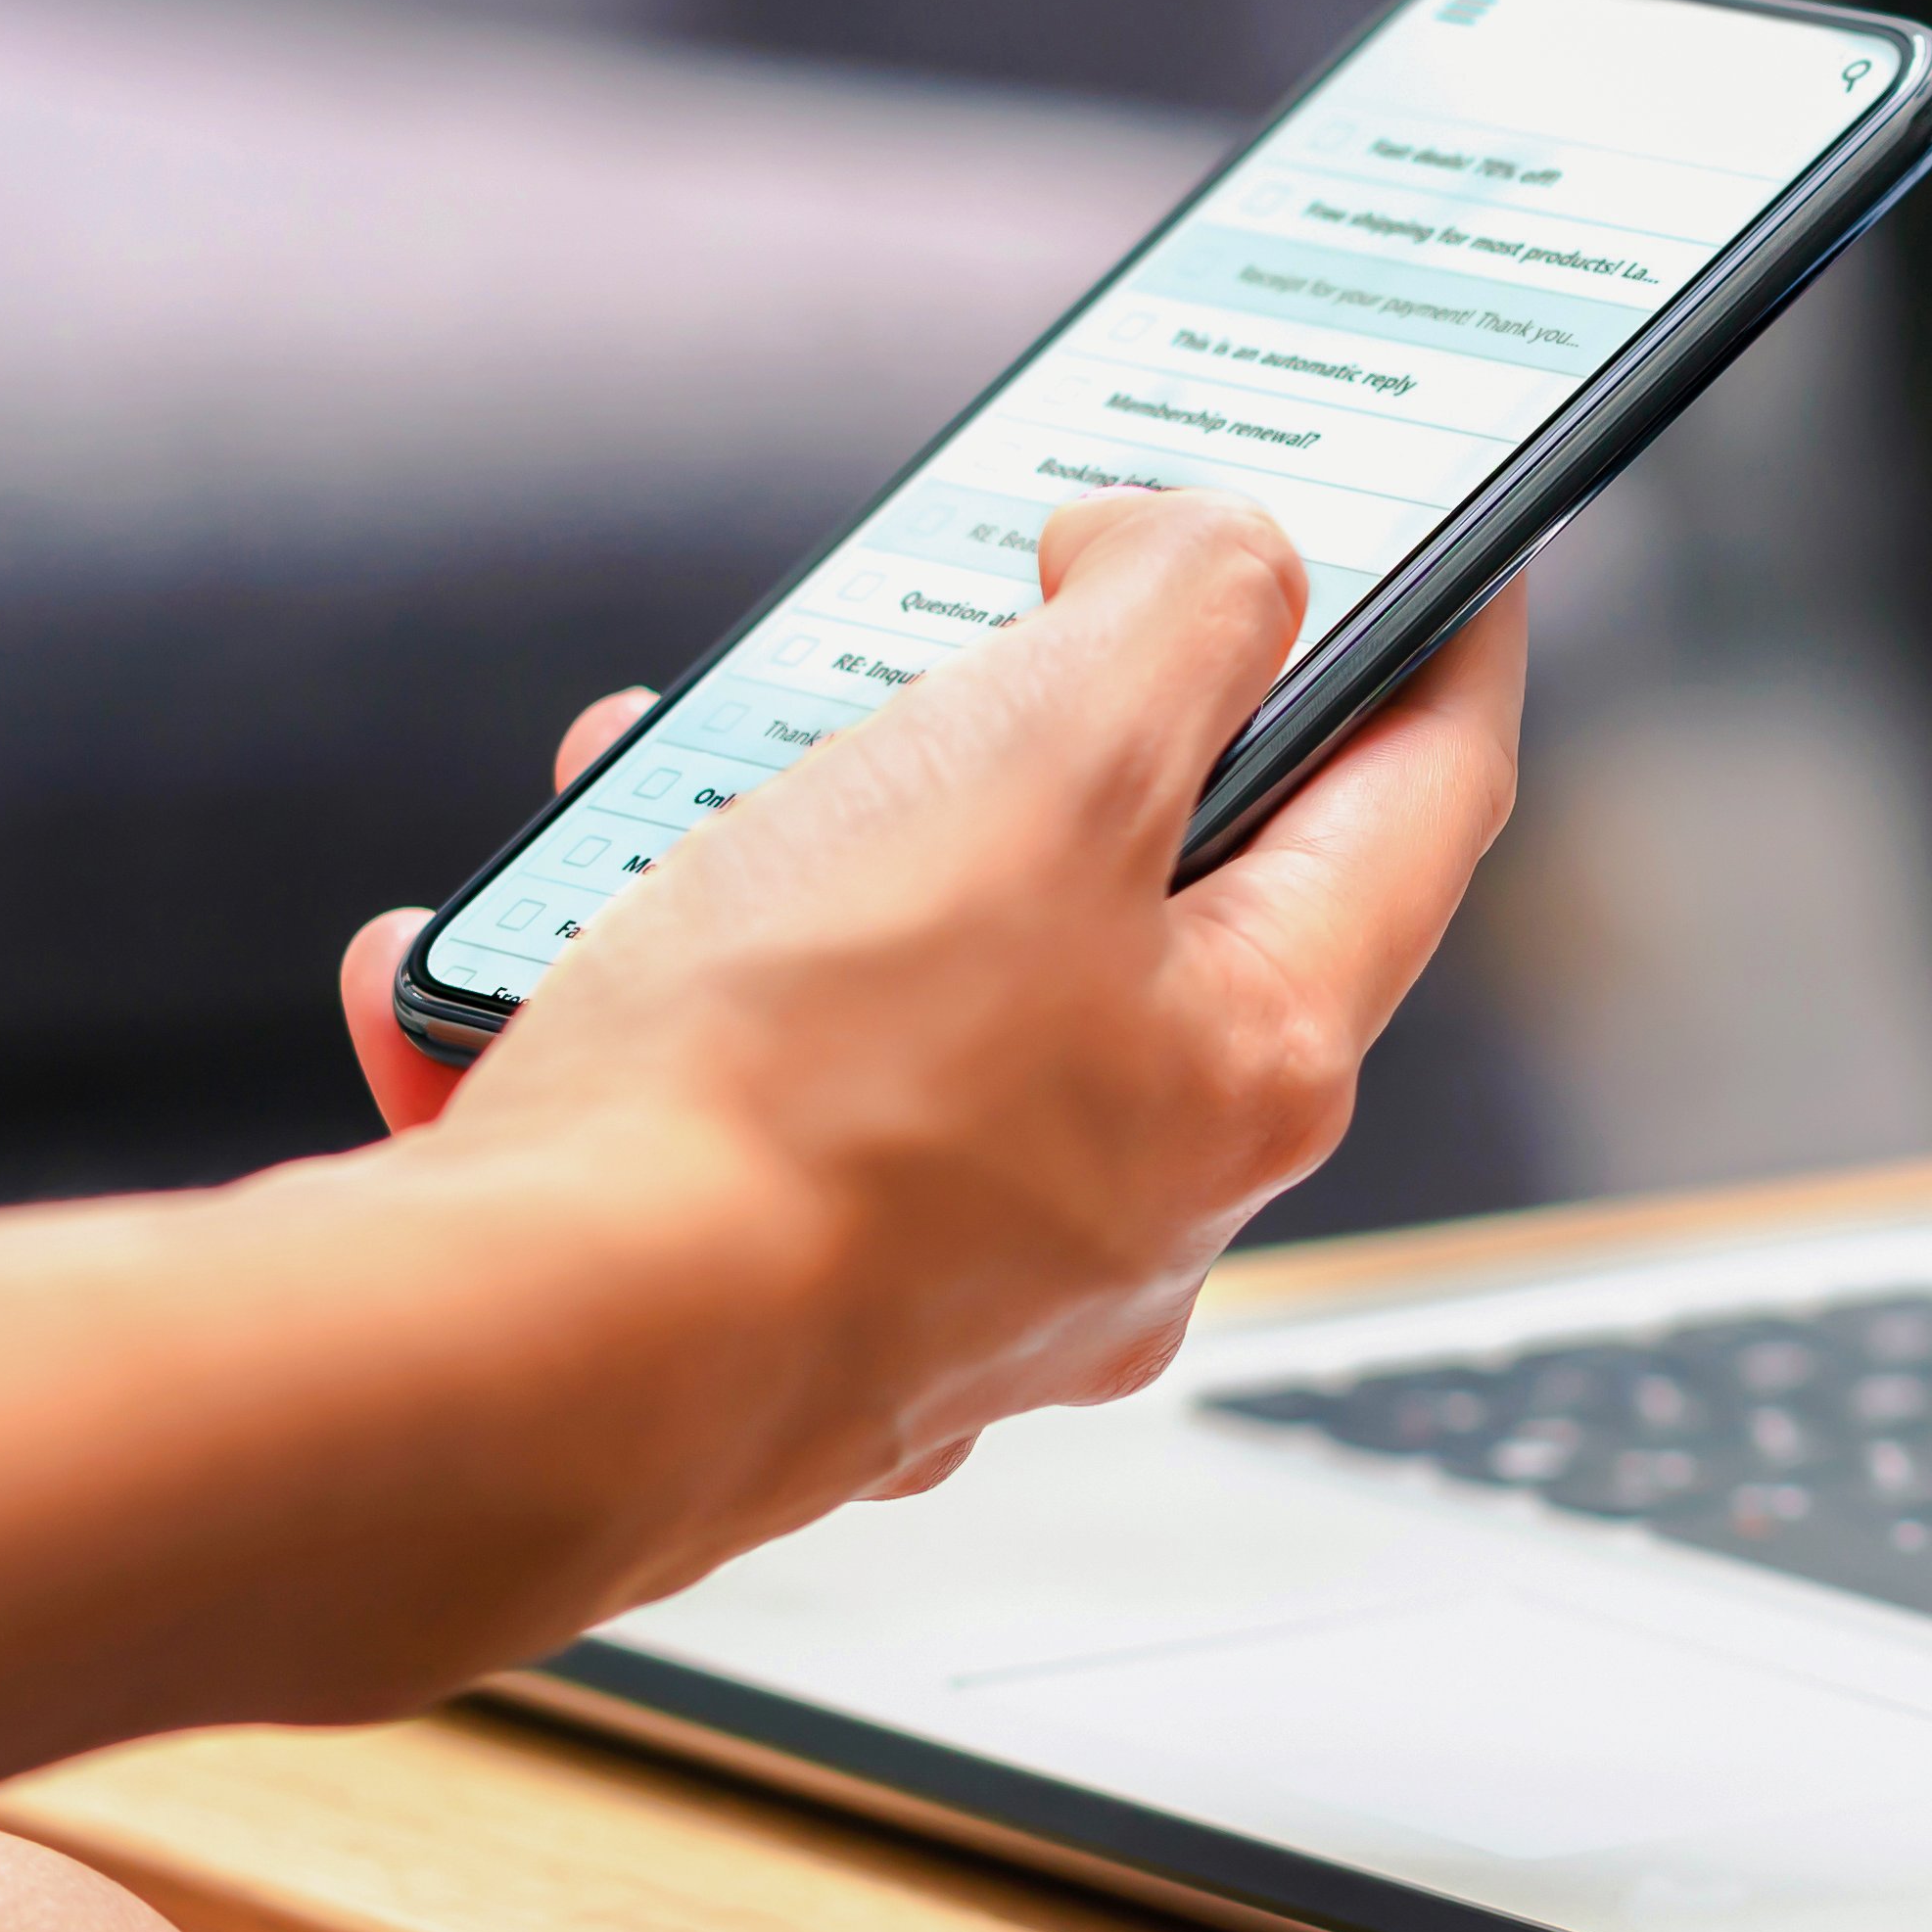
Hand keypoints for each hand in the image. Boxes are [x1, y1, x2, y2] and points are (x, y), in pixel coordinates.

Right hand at [329, 491, 1520, 1560]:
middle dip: (996, 735)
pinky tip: (476, 978)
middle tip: (929, 632)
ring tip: (639, 792)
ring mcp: (937, 1280)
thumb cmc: (794, 1095)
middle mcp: (1126, 1198)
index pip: (1421, 807)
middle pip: (1125, 890)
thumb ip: (1181, 610)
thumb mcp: (1044, 754)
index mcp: (1253, 1068)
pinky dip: (596, 1008)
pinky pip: (690, 1104)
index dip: (1442, 645)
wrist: (518, 1384)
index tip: (1456, 548)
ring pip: (879, 986)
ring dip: (754, 855)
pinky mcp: (752, 1322)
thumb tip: (1208, 557)